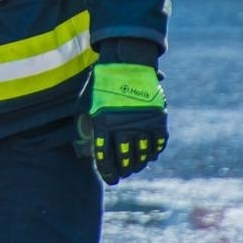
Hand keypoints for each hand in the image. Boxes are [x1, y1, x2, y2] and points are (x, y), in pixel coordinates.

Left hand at [88, 62, 167, 184]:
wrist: (125, 63)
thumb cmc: (101, 85)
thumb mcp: (86, 104)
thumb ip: (85, 126)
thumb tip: (84, 150)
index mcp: (103, 123)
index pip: (104, 156)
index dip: (107, 171)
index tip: (110, 178)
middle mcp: (123, 126)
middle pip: (125, 158)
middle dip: (123, 170)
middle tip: (122, 174)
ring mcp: (142, 123)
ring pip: (142, 154)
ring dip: (138, 164)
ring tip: (134, 167)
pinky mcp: (157, 118)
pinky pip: (158, 143)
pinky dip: (154, 151)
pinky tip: (149, 155)